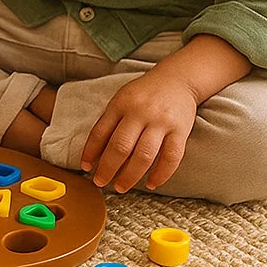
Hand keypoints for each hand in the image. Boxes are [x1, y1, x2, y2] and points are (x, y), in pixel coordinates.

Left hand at [81, 67, 198, 192]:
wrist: (177, 78)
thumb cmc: (144, 93)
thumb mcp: (122, 99)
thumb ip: (111, 120)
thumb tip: (97, 151)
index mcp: (120, 104)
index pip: (100, 132)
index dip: (90, 152)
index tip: (85, 167)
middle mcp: (139, 112)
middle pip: (120, 146)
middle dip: (108, 168)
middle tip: (100, 182)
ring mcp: (161, 122)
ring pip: (143, 156)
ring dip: (130, 176)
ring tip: (121, 187)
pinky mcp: (180, 130)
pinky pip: (171, 158)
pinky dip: (160, 175)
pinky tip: (151, 184)